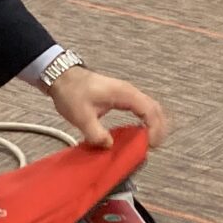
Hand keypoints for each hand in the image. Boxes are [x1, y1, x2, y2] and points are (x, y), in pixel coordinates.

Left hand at [48, 68, 168, 148]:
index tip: (149, 145)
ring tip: (150, 142)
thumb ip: (96, 134)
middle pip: (156, 109)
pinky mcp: (122, 97)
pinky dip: (147, 120)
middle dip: (159, 128)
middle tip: (153, 146)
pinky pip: (142, 108)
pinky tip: (140, 132)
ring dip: (155, 124)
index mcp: (124, 94)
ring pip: (151, 107)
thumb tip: (110, 146)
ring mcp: (127, 93)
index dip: (154, 129)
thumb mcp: (81, 116)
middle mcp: (130, 92)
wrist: (63, 76)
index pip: (149, 111)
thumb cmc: (72, 92)